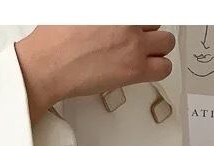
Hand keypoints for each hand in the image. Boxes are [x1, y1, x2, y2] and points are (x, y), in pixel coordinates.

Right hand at [15, 26, 175, 122]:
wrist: (47, 66)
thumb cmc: (53, 42)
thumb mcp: (76, 12)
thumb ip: (100, 15)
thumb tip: (104, 21)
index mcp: (118, 7)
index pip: (144, 10)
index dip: (138, 21)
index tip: (136, 27)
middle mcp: (128, 21)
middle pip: (156, 22)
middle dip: (148, 32)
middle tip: (136, 41)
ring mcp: (134, 44)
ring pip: (166, 44)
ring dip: (157, 50)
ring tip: (142, 57)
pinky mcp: (134, 69)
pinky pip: (163, 68)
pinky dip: (158, 69)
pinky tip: (145, 71)